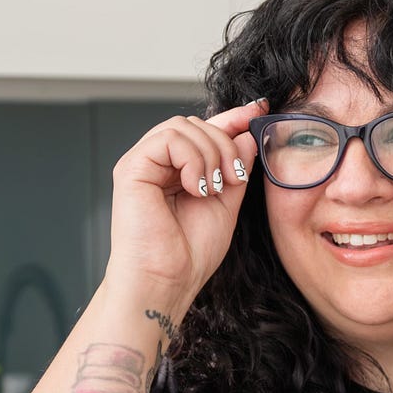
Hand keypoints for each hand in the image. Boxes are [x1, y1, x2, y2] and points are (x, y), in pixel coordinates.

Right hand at [104, 100, 265, 318]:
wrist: (167, 282)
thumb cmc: (190, 254)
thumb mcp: (227, 202)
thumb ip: (236, 167)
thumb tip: (247, 133)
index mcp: (177, 171)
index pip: (204, 131)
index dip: (233, 118)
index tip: (260, 110)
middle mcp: (157, 164)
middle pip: (196, 124)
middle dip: (225, 145)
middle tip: (233, 179)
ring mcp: (142, 164)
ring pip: (183, 126)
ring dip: (210, 154)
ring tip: (213, 188)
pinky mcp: (131, 168)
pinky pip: (168, 138)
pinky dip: (191, 158)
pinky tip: (195, 187)